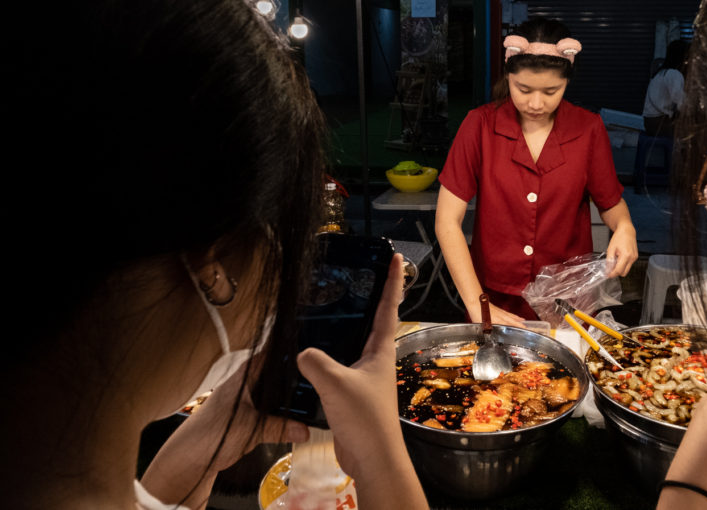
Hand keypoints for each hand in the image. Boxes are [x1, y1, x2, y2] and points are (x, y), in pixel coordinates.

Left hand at [141, 363, 309, 507]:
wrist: (190, 458)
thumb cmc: (209, 435)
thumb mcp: (250, 429)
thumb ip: (280, 428)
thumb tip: (305, 430)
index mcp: (245, 375)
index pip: (272, 351)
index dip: (290, 348)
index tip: (312, 345)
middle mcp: (247, 383)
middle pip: (278, 371)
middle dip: (297, 375)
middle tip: (319, 376)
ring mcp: (248, 399)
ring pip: (276, 390)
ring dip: (290, 395)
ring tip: (314, 395)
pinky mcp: (249, 415)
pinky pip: (272, 408)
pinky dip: (284, 411)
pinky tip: (297, 415)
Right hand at [296, 253, 427, 509]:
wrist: (371, 456)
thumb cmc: (363, 416)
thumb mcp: (335, 383)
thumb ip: (315, 361)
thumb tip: (301, 352)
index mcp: (380, 349)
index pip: (389, 307)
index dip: (393, 281)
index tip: (397, 257)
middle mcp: (376, 359)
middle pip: (374, 321)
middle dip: (369, 298)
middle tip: (358, 276)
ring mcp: (366, 377)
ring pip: (355, 344)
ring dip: (347, 327)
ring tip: (329, 310)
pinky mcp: (353, 393)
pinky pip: (340, 366)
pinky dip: (329, 356)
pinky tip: (310, 356)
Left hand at [467, 299, 525, 326]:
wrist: (476, 302)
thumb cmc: (477, 313)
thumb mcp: (481, 325)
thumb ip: (488, 330)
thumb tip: (490, 337)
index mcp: (497, 320)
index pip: (509, 324)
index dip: (516, 327)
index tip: (523, 330)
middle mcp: (501, 316)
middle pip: (512, 320)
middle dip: (520, 324)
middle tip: (527, 328)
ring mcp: (500, 312)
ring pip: (511, 316)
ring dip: (517, 319)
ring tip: (523, 322)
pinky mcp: (498, 310)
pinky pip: (508, 313)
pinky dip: (513, 315)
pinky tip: (514, 316)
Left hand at [605, 224, 637, 277]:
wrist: (627, 230)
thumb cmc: (619, 237)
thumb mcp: (610, 248)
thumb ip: (609, 260)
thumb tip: (608, 269)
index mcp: (626, 255)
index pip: (618, 270)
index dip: (612, 274)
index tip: (607, 275)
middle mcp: (632, 258)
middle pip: (624, 273)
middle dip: (616, 272)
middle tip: (610, 269)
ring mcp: (635, 258)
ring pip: (626, 269)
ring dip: (620, 268)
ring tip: (615, 260)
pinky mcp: (635, 257)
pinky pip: (629, 265)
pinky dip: (623, 264)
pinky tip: (619, 258)